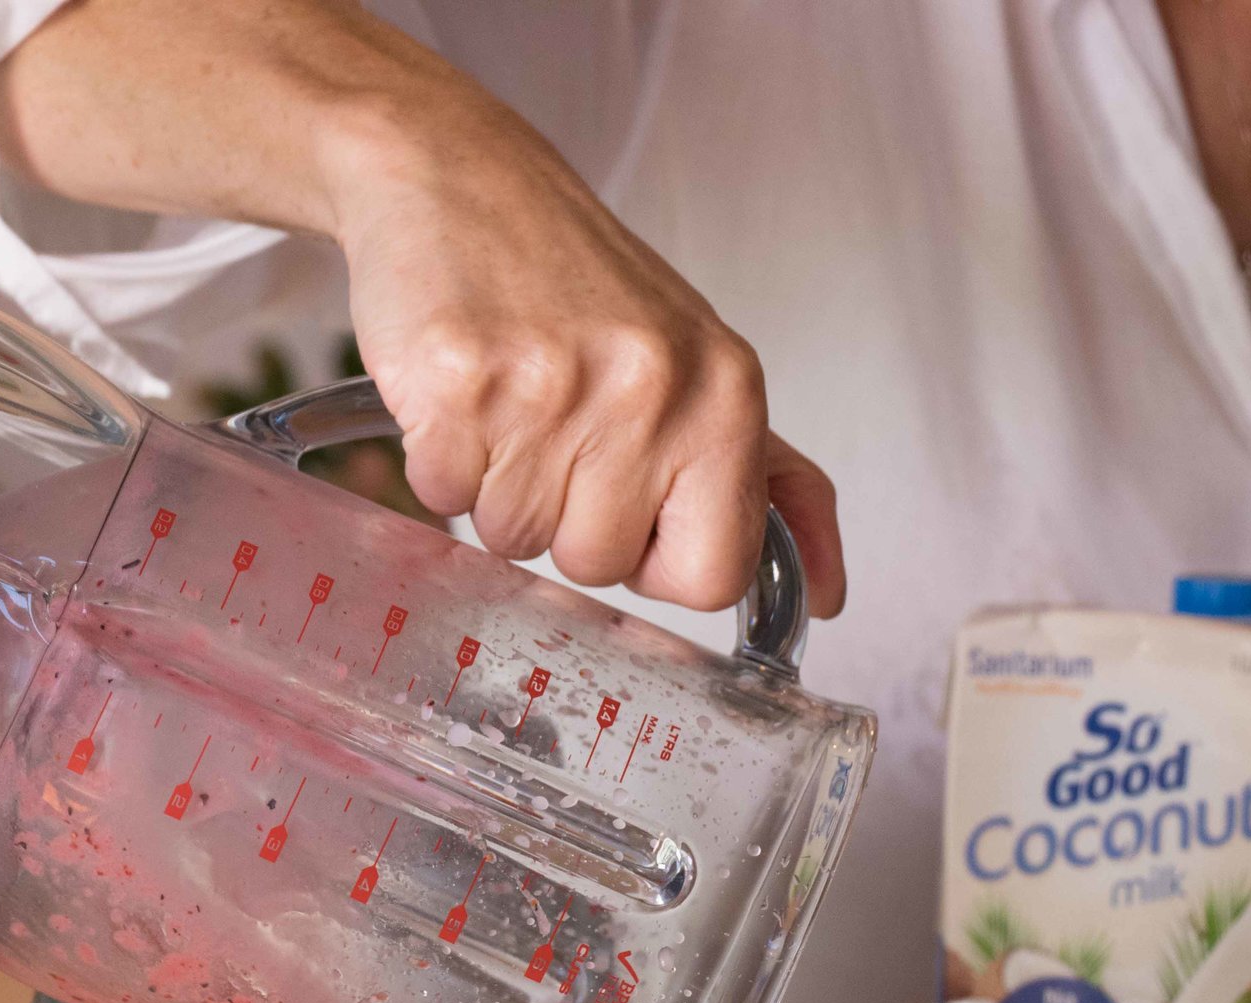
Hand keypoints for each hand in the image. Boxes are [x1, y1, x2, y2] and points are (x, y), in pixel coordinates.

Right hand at [0, 0, 843, 616]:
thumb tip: (834, 590)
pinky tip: (431, 376)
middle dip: (547, 518)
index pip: (699, 582)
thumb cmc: (561, 282)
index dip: (634, 563)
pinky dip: (415, 458)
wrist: (430, 164)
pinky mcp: (453, 369)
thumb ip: (768, 484)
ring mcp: (555, 376)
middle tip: (533, 426)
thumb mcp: (694, 375)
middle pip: (589, 567)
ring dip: (478, 487)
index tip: (604, 500)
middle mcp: (656, 381)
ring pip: (505, 537)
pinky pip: (432, 496)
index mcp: (724, 390)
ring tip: (485, 393)